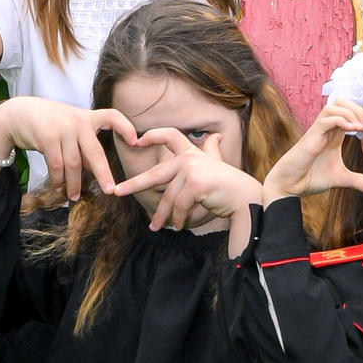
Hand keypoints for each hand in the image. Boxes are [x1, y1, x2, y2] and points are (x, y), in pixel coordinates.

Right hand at [0, 99, 135, 200]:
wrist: (18, 113)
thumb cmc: (49, 123)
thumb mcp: (70, 128)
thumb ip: (83, 146)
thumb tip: (96, 172)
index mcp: (88, 117)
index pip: (113, 116)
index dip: (126, 128)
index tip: (136, 141)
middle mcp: (78, 121)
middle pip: (95, 152)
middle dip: (103, 173)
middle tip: (110, 190)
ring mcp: (62, 129)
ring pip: (73, 163)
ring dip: (74, 183)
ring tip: (74, 196)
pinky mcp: (47, 138)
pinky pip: (56, 165)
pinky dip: (59, 179)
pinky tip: (60, 187)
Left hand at [108, 128, 266, 235]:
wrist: (245, 199)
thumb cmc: (230, 184)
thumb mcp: (218, 164)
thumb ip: (212, 150)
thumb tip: (217, 136)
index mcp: (191, 152)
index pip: (169, 135)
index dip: (152, 136)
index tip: (136, 141)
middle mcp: (189, 158)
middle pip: (155, 174)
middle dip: (134, 184)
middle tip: (117, 192)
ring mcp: (191, 170)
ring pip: (168, 198)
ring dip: (163, 215)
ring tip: (155, 227)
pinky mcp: (194, 185)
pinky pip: (179, 206)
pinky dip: (178, 219)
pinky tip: (179, 226)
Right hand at [260, 100, 362, 204]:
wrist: (290, 185)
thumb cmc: (311, 178)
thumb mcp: (342, 179)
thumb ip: (360, 182)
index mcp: (334, 133)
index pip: (350, 111)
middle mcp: (326, 128)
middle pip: (344, 102)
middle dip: (361, 110)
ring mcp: (318, 130)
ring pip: (335, 105)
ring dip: (352, 113)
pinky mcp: (311, 135)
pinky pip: (327, 118)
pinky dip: (342, 120)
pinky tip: (353, 130)